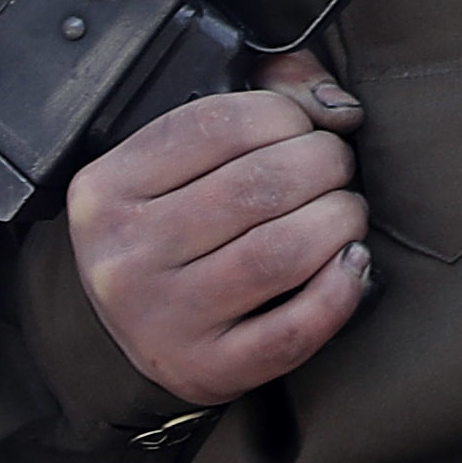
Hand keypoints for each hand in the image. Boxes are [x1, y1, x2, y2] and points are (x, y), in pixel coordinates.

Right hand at [65, 50, 371, 408]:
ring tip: (345, 212)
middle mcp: (125, 256)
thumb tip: (339, 107)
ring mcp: (162, 319)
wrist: (127, 337)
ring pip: (282, 252)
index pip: (218, 124)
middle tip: (336, 171)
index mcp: (109, 189)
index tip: (307, 127)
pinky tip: (352, 263)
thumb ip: (265, 93)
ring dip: (340, 219)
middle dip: (325, 164)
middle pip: (260, 186)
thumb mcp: (184, 156)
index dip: (287, 115)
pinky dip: (341, 289)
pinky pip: (294, 329)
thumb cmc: (173, 224)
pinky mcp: (207, 369)